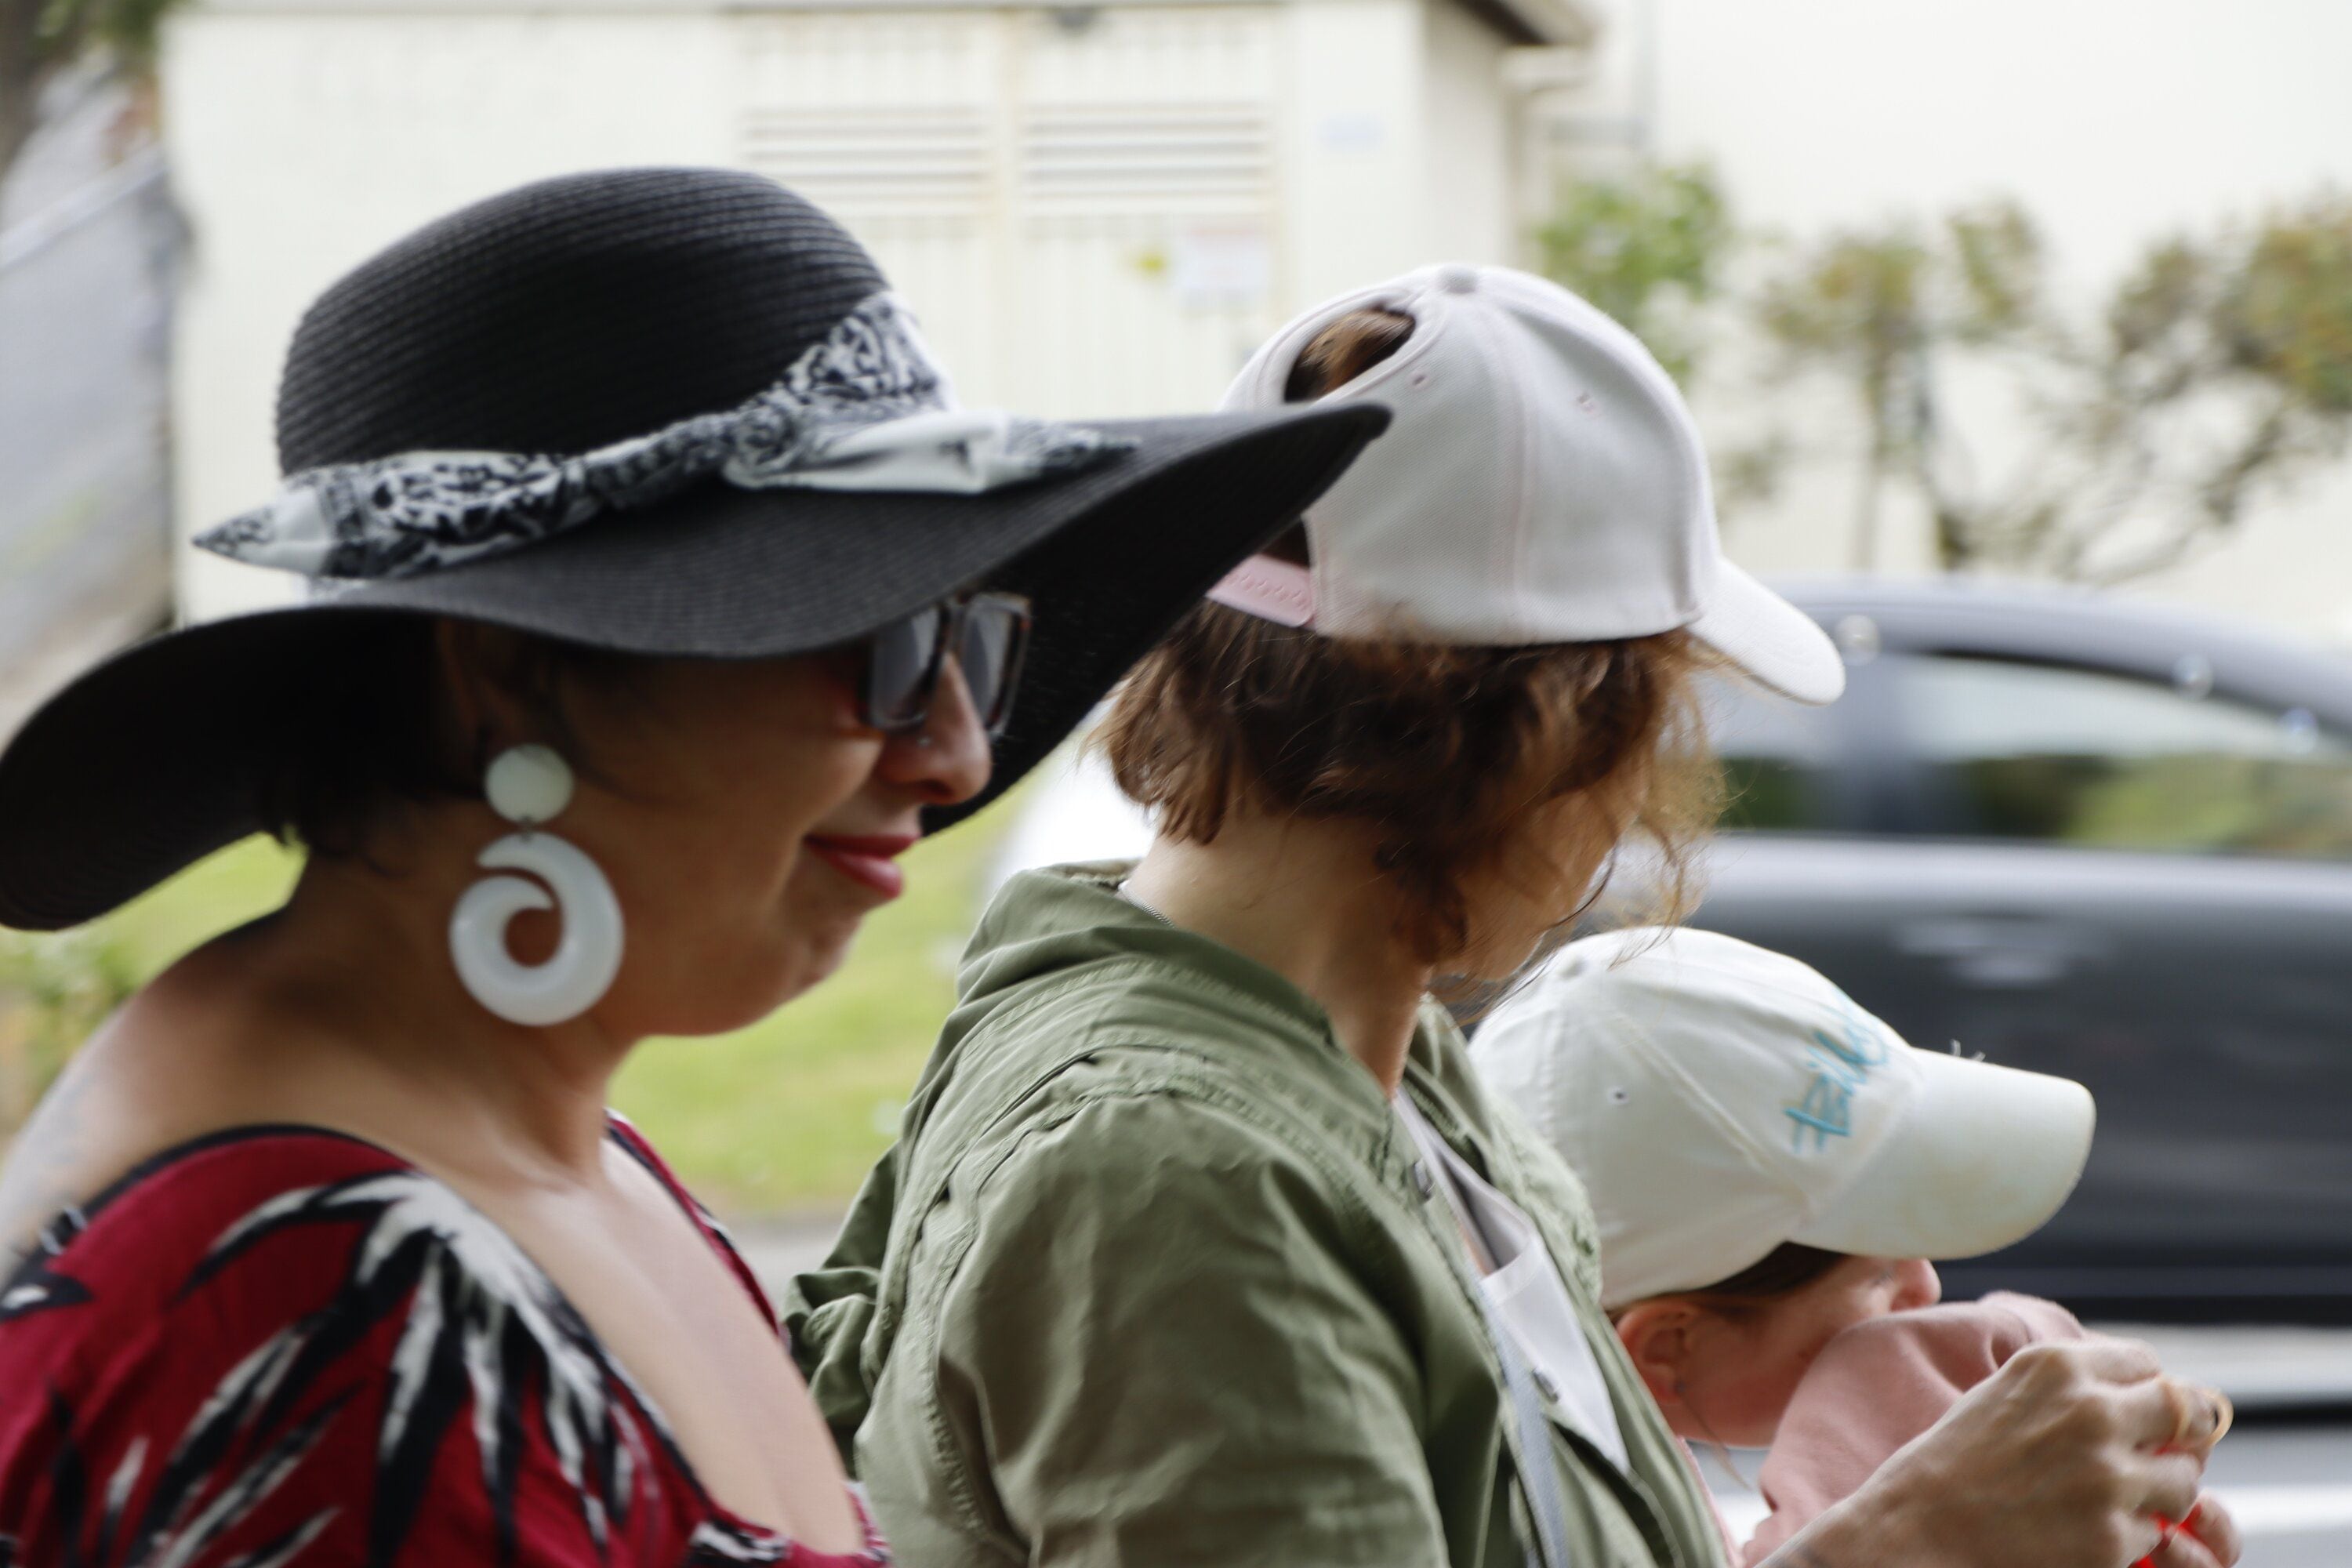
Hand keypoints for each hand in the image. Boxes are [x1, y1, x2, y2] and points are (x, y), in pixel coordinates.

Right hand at [1764, 1340, 2236, 1567]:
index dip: (2146, 1393)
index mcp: (2058, 1365)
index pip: (2147, 1365)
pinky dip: (2130, 1537)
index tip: (2134, 1415)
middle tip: (2152, 1457)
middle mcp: (2091, 1411)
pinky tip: (2082, 1533)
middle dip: (2177, 1437)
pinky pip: (2156, 1534)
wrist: (1914, 1531)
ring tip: (2107, 1502)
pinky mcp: (2113, 1536)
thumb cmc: (1951, 1464)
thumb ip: (2070, 1387)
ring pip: (2184, 1481)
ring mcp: (2107, 1477)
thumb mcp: (2004, 1394)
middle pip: (2188, 1412)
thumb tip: (2146, 1393)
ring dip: (2160, 1493)